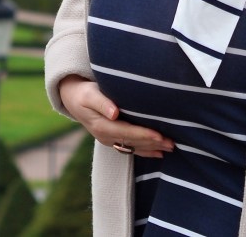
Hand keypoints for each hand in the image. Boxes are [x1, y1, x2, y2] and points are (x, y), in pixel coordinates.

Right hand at [58, 75, 173, 156]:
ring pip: (134, 147)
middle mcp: (106, 137)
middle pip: (133, 142)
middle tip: (172, 143)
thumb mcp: (90, 94)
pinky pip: (131, 148)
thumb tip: (114, 113)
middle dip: (153, 143)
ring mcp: (109, 140)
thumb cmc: (84, 92)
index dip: (144, 134)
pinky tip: (158, 153)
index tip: (159, 135)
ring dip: (152, 148)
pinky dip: (145, 151)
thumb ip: (101, 102)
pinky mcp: (113, 139)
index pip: (127, 133)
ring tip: (170, 147)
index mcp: (102, 127)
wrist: (72, 98)